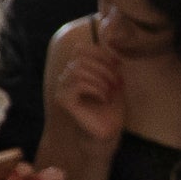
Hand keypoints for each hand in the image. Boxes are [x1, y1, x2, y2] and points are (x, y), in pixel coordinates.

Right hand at [53, 24, 124, 143]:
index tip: (118, 64)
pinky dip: (95, 88)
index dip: (100, 52)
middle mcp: (66, 78)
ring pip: (77, 70)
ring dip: (100, 79)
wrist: (108, 132)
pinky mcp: (63, 101)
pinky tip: (104, 98)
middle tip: (118, 83)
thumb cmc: (112, 108)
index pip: (81, 49)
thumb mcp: (115, 81)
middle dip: (104, 68)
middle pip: (81, 59)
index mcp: (77, 70)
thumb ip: (111, 65)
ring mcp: (62, 89)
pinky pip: (77, 85)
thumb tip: (113, 47)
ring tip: (111, 90)